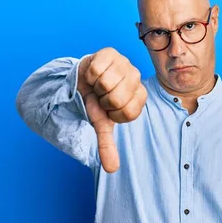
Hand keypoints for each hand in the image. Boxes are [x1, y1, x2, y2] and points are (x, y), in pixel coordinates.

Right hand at [76, 47, 146, 172]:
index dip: (112, 114)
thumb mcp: (102, 123)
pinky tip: (94, 73)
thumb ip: (107, 145)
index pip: (128, 113)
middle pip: (117, 99)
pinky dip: (90, 74)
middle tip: (102, 95)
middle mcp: (137, 78)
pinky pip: (98, 69)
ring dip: (96, 86)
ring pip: (107, 83)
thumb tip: (111, 170)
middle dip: (103, 100)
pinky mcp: (111, 52)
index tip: (109, 109)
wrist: (81, 80)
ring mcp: (125, 63)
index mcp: (140, 96)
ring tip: (98, 84)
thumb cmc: (96, 101)